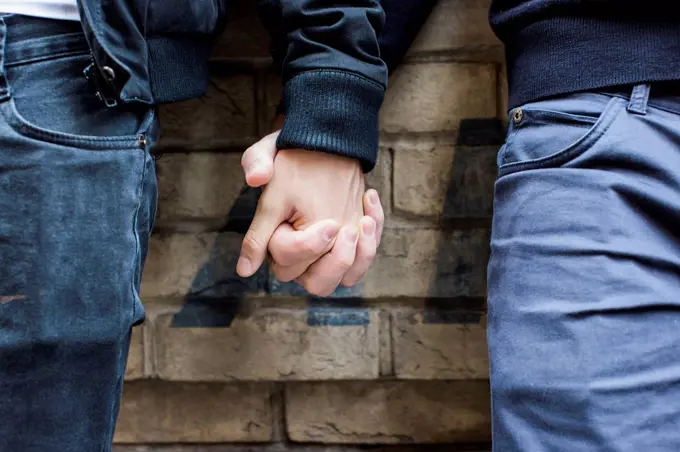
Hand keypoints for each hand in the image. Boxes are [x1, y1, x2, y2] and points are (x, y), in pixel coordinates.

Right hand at [238, 129, 383, 295]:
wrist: (321, 148)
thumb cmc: (293, 157)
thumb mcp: (270, 156)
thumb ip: (257, 164)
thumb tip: (254, 180)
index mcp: (275, 240)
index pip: (288, 260)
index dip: (309, 246)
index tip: (330, 223)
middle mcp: (300, 257)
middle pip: (317, 284)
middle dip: (337, 259)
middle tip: (346, 230)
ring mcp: (325, 256)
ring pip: (344, 280)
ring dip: (360, 257)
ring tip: (365, 223)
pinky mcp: (348, 250)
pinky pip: (363, 263)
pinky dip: (373, 240)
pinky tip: (369, 202)